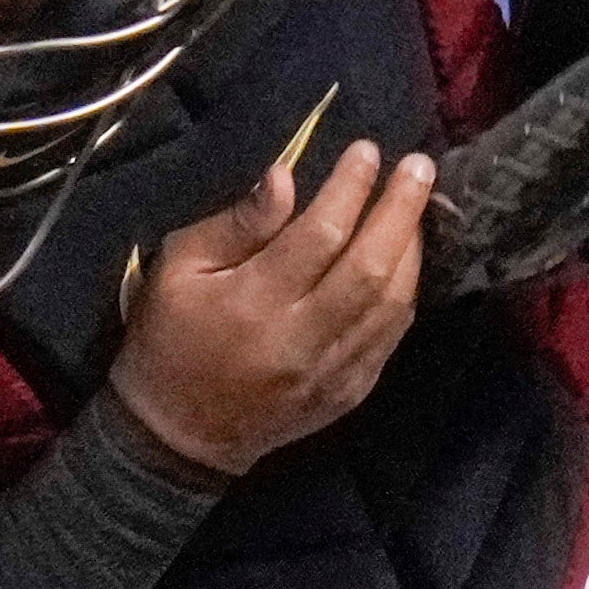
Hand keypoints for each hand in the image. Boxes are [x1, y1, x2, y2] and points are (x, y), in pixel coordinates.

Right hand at [107, 141, 436, 473]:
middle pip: (370, 267)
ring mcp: (331, 372)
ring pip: (391, 304)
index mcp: (254, 303)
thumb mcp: (177, 270)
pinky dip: (405, 295)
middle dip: (401, 210)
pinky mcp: (347, 394)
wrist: (176, 437)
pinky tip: (406, 263)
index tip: (366, 150)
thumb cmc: (168, 341)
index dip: (350, 188)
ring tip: (418, 205)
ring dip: (412, 250)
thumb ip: (235, 225)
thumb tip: (285, 176)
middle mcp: (301, 338)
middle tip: (420, 165)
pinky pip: (390, 339)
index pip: (320, 234)